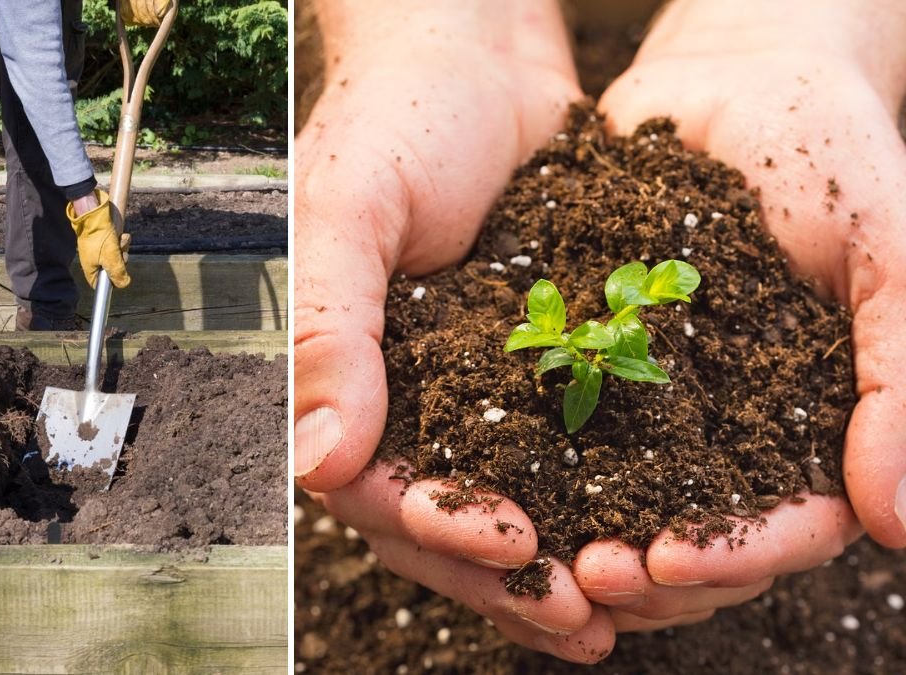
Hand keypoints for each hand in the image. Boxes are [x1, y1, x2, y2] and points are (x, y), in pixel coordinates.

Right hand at [67, 188, 130, 287]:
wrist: (95, 213)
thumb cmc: (98, 236)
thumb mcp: (110, 258)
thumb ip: (118, 273)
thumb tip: (124, 284)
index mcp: (91, 269)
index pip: (102, 285)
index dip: (112, 281)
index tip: (119, 274)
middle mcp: (95, 261)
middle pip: (114, 270)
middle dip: (121, 261)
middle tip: (118, 253)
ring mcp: (101, 251)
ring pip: (118, 256)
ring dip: (122, 248)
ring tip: (117, 240)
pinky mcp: (107, 241)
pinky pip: (119, 245)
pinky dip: (121, 240)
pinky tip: (119, 235)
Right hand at [293, 0, 610, 661]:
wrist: (479, 57)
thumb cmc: (401, 117)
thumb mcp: (349, 206)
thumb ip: (328, 328)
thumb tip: (315, 462)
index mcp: (340, 373)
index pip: (374, 484)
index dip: (438, 526)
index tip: (511, 544)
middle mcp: (400, 394)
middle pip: (440, 519)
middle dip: (503, 576)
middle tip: (581, 616)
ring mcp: (467, 388)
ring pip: (503, 504)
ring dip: (551, 567)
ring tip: (615, 613)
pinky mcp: (533, 369)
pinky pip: (557, 455)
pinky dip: (592, 506)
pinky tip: (639, 542)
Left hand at [580, 0, 905, 623]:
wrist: (738, 83)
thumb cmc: (836, 159)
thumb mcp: (892, 255)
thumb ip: (898, 378)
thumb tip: (896, 524)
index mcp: (815, 431)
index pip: (787, 529)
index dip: (734, 556)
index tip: (668, 561)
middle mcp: (732, 434)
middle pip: (696, 542)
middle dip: (644, 572)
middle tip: (584, 577)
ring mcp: (657, 404)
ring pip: (621, 504)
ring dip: (578, 538)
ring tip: (528, 546)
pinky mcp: (590, 363)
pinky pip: (558, 424)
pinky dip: (529, 462)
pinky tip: (488, 477)